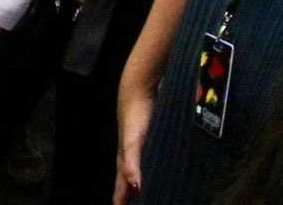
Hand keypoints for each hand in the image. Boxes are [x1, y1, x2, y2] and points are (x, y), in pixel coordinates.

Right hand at [114, 80, 152, 202]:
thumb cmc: (134, 116)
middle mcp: (132, 153)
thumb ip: (131, 163)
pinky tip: (161, 167)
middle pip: (128, 178)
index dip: (120, 197)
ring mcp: (142, 144)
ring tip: (143, 192)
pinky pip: (152, 158)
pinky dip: (154, 167)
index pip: (122, 183)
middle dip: (128, 192)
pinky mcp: (153, 137)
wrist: (140, 89)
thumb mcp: (132, 141)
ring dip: (140, 181)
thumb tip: (135, 189)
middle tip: (130, 204)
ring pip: (141, 168)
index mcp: (125, 157)